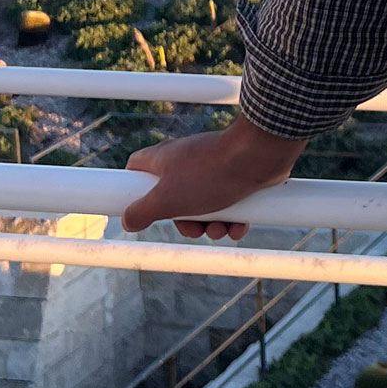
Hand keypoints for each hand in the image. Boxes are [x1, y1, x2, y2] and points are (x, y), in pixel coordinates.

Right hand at [120, 116, 307, 240]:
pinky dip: (234, 219)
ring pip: (204, 205)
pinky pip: (229, 204)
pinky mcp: (237, 176)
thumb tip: (128, 221)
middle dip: (186, 222)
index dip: (133, 188)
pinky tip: (239, 226)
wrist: (258, 157)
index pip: (137, 168)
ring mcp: (213, 169)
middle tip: (195, 230)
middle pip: (174, 199)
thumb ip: (142, 212)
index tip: (139, 208)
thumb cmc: (209, 174)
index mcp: (164, 160)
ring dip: (212, 225)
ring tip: (221, 228)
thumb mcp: (167, 199)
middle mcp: (187, 162)